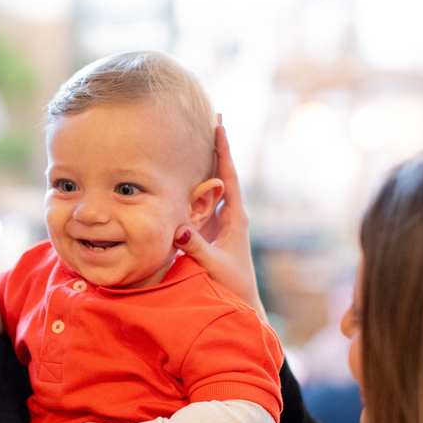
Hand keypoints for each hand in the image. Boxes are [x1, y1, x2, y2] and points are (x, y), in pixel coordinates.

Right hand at [173, 121, 267, 321]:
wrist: (242, 304)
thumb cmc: (231, 286)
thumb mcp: (213, 266)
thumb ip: (196, 248)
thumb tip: (180, 228)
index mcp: (236, 218)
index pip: (229, 176)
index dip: (223, 150)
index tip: (218, 124)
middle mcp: (230, 216)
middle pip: (222, 174)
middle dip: (215, 147)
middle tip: (210, 118)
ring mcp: (220, 223)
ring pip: (211, 187)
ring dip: (203, 164)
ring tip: (193, 139)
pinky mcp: (210, 233)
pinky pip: (200, 203)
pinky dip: (192, 186)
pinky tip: (181, 176)